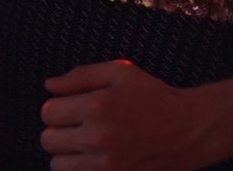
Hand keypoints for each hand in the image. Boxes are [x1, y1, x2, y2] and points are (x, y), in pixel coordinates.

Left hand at [40, 61, 207, 169]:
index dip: (57, 106)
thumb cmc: (152, 96)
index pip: (48, 112)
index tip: (71, 105)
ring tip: (84, 140)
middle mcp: (97, 138)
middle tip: (77, 122)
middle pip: (48, 139)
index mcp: (97, 107)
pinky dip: (78, 167)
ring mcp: (104, 165)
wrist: (185, 130)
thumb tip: (50, 85)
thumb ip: (81, 76)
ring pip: (57, 164)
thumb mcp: (120, 72)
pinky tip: (92, 155)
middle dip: (58, 128)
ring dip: (66, 151)